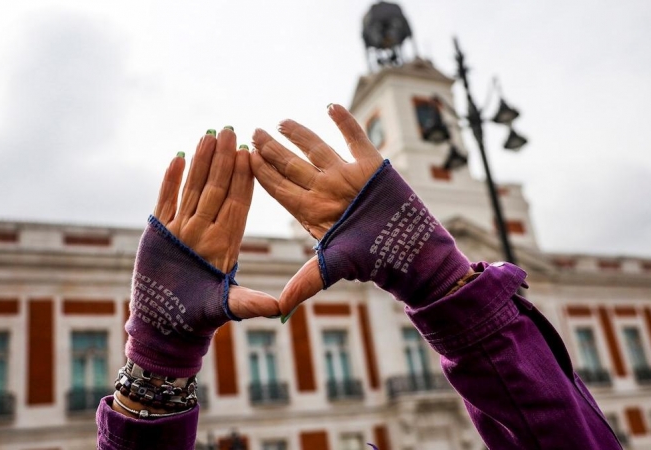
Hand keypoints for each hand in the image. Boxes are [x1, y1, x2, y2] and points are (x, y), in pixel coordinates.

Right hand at [153, 128, 278, 318]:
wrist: (166, 326)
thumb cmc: (198, 318)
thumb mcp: (227, 308)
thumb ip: (250, 303)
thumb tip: (280, 307)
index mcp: (226, 243)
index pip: (237, 203)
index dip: (243, 178)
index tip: (250, 153)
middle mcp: (206, 231)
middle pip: (216, 189)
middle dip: (223, 160)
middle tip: (230, 130)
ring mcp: (183, 230)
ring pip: (193, 190)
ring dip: (199, 162)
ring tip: (207, 135)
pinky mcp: (160, 233)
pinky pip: (166, 202)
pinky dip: (170, 181)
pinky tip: (177, 157)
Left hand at [251, 104, 382, 316]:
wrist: (408, 251)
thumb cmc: (371, 260)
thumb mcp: (333, 268)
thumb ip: (305, 283)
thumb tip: (279, 311)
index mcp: (312, 210)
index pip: (279, 187)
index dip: (261, 173)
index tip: (243, 158)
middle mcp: (326, 189)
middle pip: (292, 164)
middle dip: (271, 149)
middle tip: (253, 132)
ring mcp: (347, 175)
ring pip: (317, 148)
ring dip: (299, 133)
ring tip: (280, 121)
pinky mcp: (372, 165)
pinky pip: (355, 138)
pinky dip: (345, 121)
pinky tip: (331, 106)